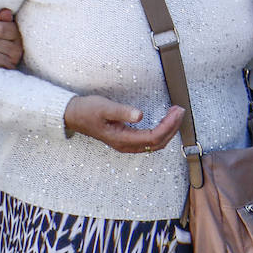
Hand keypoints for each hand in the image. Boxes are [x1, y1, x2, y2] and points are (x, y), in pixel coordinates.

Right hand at [63, 96, 183, 152]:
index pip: (153, 137)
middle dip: (172, 127)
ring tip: (176, 114)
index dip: (168, 126)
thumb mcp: (104, 107)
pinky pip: (149, 141)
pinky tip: (166, 121)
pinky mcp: (126, 140)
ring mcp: (126, 144)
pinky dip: (162, 132)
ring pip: (155, 144)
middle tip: (180, 110)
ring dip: (168, 130)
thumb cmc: (88, 110)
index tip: (176, 111)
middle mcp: (126, 145)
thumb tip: (140, 115)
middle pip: (157, 143)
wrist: (73, 115)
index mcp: (122, 139)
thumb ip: (122, 112)